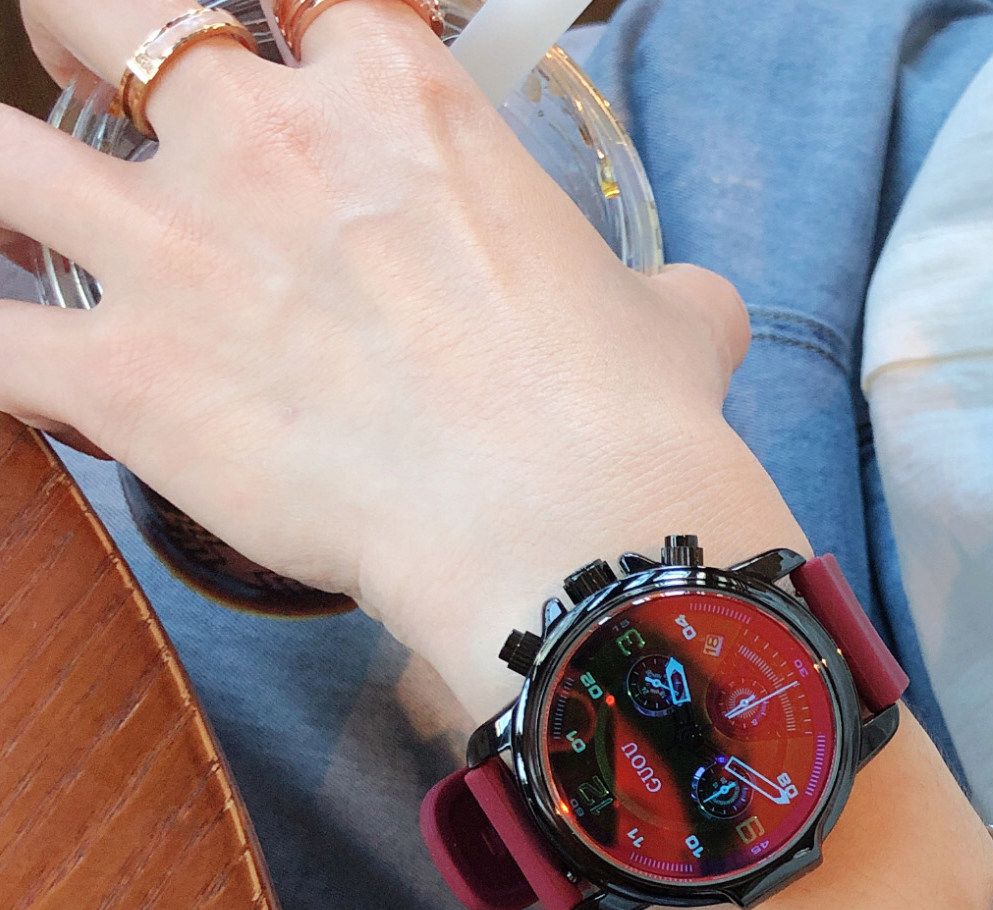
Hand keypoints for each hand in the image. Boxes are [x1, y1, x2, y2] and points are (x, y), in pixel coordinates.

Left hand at [0, 0, 804, 716]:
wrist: (569, 534)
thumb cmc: (623, 422)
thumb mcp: (671, 325)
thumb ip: (658, 293)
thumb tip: (684, 311)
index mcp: (398, 99)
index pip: (303, 1)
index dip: (291, 41)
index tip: (293, 82)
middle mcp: (264, 142)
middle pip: (104, 9)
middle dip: (90, 41)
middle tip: (106, 98)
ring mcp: (178, 252)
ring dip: (2, 181)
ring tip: (35, 224)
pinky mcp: (127, 380)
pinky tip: (24, 380)